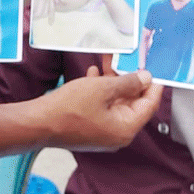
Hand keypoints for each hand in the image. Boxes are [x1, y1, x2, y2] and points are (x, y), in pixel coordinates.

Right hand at [35, 66, 160, 151]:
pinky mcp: (91, 128)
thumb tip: (146, 78)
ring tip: (108, 61)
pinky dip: (101, 91)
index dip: (153, 85)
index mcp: (126, 128)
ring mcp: (104, 133)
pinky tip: (93, 74)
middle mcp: (118, 134)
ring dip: (113, 82)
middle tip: (129, 60)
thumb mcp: (102, 89)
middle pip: (133, 103)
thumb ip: (128, 83)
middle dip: (129, 79)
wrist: (39, 122)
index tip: (155, 69)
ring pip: (116, 102)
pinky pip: (103, 107)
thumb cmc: (69, 108)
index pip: (149, 105)